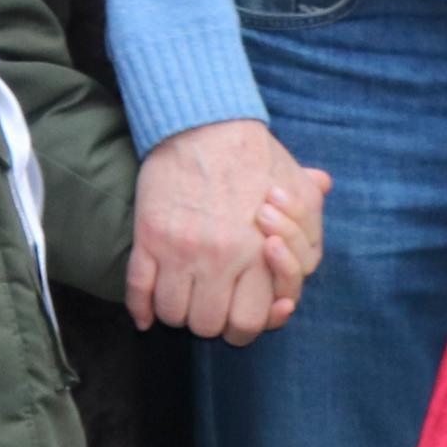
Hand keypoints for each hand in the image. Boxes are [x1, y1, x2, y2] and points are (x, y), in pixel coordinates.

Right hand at [126, 120, 333, 344]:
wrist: (205, 120)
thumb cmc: (255, 156)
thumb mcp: (297, 189)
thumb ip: (309, 231)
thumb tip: (308, 265)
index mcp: (259, 253)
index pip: (251, 323)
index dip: (242, 325)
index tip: (235, 312)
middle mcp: (221, 258)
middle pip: (210, 326)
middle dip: (209, 320)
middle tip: (209, 302)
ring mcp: (181, 250)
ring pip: (174, 314)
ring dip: (177, 311)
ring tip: (182, 295)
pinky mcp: (150, 236)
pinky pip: (138, 291)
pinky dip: (140, 308)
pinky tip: (145, 312)